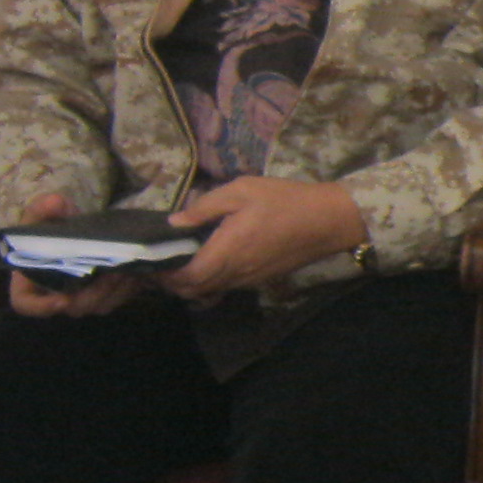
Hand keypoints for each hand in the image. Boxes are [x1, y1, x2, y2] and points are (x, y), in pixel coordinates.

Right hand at [4, 190, 148, 319]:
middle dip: (92, 294)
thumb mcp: (43, 214)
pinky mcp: (102, 295)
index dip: (41, 306)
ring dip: (112, 291)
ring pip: (97, 305)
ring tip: (125, 271)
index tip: (63, 300)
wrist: (79, 228)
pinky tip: (134, 272)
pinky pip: (115, 299)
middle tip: (109, 275)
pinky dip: (125, 288)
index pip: (26, 304)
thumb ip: (42, 209)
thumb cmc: (51, 226)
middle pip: (72, 307)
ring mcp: (80, 297)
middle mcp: (54, 294)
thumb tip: (55, 202)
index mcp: (30, 280)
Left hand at [163, 177, 366, 299]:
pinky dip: (211, 280)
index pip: (186, 278)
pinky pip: (227, 286)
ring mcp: (250, 279)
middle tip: (161, 262)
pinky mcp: (261, 279)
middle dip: (172, 282)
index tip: (152, 261)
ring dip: (192, 282)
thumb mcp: (242, 191)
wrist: (329, 220)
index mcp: (227, 252)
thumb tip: (174, 222)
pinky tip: (211, 260)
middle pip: (194, 291)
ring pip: (210, 291)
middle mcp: (236, 273)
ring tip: (181, 261)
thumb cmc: (285, 201)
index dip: (164, 276)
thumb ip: (204, 207)